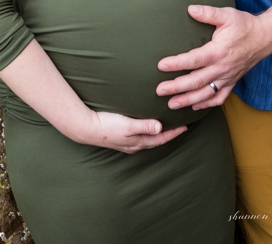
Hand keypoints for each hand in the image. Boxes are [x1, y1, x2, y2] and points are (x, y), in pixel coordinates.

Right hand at [66, 110, 186, 153]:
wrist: (85, 128)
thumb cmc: (106, 125)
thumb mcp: (127, 125)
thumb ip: (144, 126)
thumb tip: (161, 128)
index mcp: (138, 142)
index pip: (161, 138)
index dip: (174, 133)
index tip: (186, 127)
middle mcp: (134, 145)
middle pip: (156, 141)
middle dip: (168, 135)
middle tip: (180, 128)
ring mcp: (126, 142)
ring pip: (148, 140)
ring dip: (158, 134)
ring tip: (166, 127)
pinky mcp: (119, 138)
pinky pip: (139, 136)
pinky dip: (147, 132)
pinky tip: (145, 128)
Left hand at [156, 5, 271, 110]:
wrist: (265, 37)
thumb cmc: (245, 25)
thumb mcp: (227, 15)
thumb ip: (208, 13)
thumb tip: (190, 9)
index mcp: (219, 51)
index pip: (194, 60)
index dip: (177, 64)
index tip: (161, 66)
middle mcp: (223, 68)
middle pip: (196, 81)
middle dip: (177, 87)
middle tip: (159, 90)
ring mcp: (228, 77)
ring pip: (206, 93)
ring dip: (188, 100)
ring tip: (172, 104)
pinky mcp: (232, 82)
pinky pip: (219, 97)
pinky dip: (206, 104)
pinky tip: (194, 106)